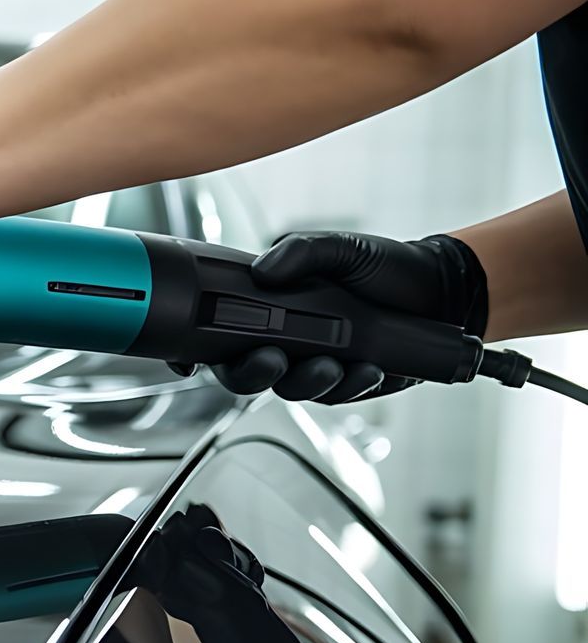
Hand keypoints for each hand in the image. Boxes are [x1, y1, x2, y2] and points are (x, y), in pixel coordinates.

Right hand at [181, 231, 488, 402]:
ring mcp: (315, 364)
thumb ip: (301, 250)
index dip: (201, 353)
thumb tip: (264, 270)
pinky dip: (349, 385)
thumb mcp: (342, 246)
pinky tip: (366, 368)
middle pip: (244, 374)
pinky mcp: (347, 382)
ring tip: (334, 365)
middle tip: (273, 360)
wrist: (441, 290)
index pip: (219, 334)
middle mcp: (285, 340)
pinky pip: (335, 396)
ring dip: (307, 382)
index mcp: (270, 306)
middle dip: (253, 374)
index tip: (202, 357)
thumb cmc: (388, 266)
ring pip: (291, 389)